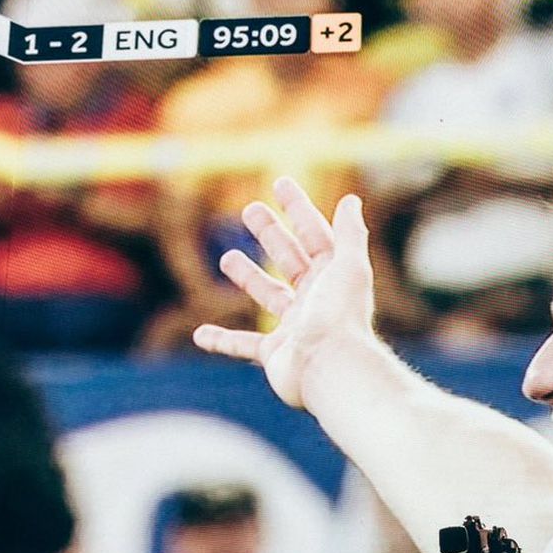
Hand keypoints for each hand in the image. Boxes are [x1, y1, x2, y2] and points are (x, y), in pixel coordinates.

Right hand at [192, 178, 378, 410]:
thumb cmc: (340, 316)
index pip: (314, 234)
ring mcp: (294, 327)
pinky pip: (243, 345)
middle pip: (288, 259)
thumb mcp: (348, 266)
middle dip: (270, 234)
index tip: (279, 182)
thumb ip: (350, 233)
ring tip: (227, 259)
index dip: (298, 208)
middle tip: (249, 210)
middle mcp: (314, 299)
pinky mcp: (276, 354)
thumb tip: (352, 200)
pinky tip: (200, 334)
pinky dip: (222, 341)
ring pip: (267, 295)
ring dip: (248, 277)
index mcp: (331, 276)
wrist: (331, 369)